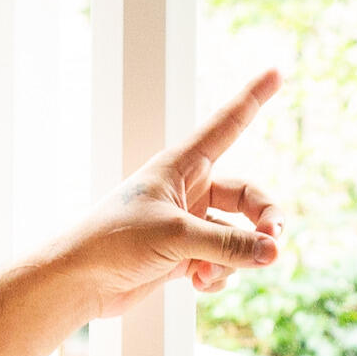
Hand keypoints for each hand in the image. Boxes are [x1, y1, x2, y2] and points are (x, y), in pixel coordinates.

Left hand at [0, 72, 286, 355]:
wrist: (79, 281)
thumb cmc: (115, 242)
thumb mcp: (176, 237)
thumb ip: (228, 244)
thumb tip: (273, 253)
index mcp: (180, 164)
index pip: (227, 124)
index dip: (253, 98)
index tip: (277, 71)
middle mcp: (188, 190)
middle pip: (249, 196)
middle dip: (264, 220)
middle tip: (274, 244)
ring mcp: (188, 224)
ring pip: (237, 236)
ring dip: (236, 257)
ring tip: (212, 272)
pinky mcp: (184, 256)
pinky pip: (221, 261)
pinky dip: (218, 274)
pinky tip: (200, 284)